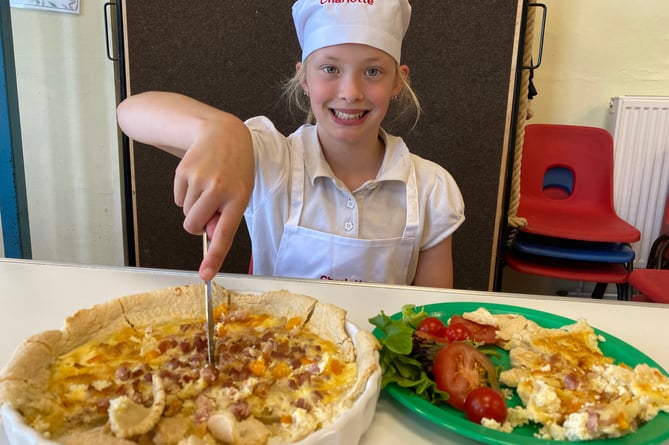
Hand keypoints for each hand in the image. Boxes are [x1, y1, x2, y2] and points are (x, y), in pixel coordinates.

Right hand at [173, 116, 253, 280]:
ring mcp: (200, 180)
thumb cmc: (236, 168)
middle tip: (209, 206)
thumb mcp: (241, 192)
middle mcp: (219, 190)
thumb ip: (227, 216)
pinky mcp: (184, 172)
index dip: (214, 257)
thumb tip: (208, 232)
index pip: (224, 234)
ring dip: (194, 205)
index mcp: (238, 198)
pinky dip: (185, 193)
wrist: (224, 133)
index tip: (205, 275)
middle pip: (193, 226)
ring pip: (186, 212)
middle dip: (196, 223)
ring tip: (208, 184)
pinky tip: (198, 176)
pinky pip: (178, 198)